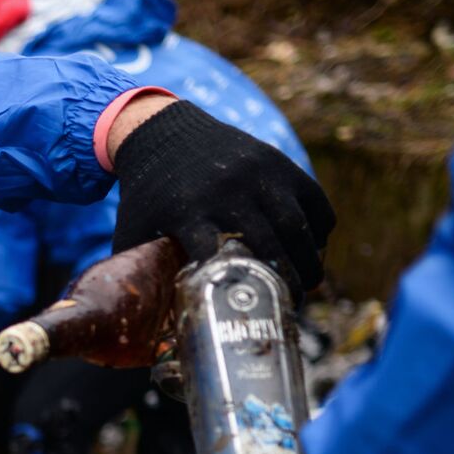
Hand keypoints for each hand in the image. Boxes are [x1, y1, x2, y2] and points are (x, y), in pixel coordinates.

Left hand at [110, 99, 335, 296]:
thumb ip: (136, 271)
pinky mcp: (279, 163)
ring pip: (297, 224)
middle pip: (269, 243)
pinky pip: (314, 201)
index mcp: (188, 211)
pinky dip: (320, 229)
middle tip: (290, 307)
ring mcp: (258, 173)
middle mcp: (227, 190)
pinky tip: (313, 251)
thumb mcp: (134, 229)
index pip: (215, 252)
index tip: (244, 309)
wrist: (162, 132)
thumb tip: (135, 321)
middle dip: (285, 281)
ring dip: (309, 260)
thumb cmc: (147, 195)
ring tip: (308, 285)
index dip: (231, 283)